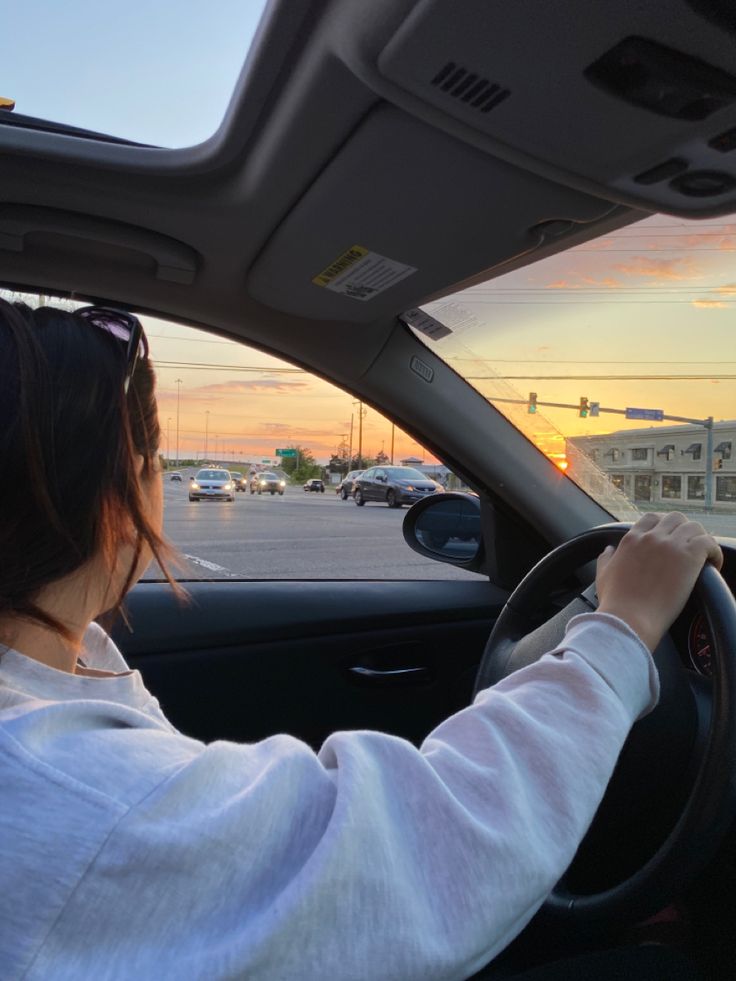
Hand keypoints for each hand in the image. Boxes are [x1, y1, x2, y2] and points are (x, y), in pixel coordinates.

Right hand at [596, 512, 722, 651]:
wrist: (629, 618)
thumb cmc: (615, 602)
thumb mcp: (603, 575)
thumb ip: (606, 558)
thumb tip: (608, 549)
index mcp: (632, 539)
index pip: (651, 518)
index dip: (663, 526)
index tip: (669, 538)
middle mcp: (651, 537)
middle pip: (675, 518)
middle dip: (683, 530)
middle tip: (687, 547)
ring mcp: (670, 545)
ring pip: (694, 527)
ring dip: (700, 539)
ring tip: (702, 557)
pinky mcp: (689, 557)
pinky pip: (709, 542)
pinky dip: (714, 551)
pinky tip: (712, 564)